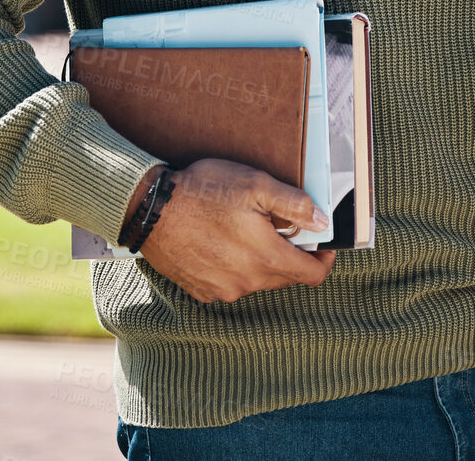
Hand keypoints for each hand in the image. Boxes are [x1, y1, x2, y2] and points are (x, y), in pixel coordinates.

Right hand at [136, 158, 336, 304]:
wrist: (150, 210)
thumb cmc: (201, 193)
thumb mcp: (255, 185)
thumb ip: (295, 205)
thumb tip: (322, 221)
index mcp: (267, 258)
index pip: (313, 275)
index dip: (324, 259)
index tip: (322, 244)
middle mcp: (247, 283)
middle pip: (285, 277)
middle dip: (289, 254)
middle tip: (277, 226)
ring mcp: (223, 290)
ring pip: (257, 280)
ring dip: (259, 260)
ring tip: (241, 230)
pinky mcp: (202, 290)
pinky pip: (230, 283)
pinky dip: (233, 267)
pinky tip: (219, 243)